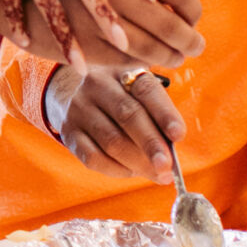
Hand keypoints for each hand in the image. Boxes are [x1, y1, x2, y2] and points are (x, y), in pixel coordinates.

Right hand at [48, 64, 183, 179]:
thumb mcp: (137, 92)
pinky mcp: (68, 132)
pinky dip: (116, 170)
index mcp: (123, 71)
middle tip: (167, 167)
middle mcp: (98, 84)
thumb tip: (170, 155)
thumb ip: (156, 116)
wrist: (70, 92)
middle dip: (151, 144)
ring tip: (158, 175)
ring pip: (111, 141)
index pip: (146, 90)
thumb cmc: (118, 97)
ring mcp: (79, 108)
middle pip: (128, 116)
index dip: (164, 113)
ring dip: (138, 163)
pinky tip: (131, 171)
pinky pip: (93, 157)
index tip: (178, 135)